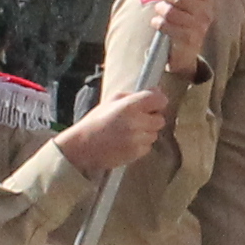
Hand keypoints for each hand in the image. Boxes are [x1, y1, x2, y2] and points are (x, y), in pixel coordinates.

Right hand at [59, 86, 173, 174]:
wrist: (83, 146)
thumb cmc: (96, 121)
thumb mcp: (111, 101)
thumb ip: (134, 95)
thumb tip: (156, 92)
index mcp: (130, 106)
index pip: (160, 100)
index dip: (158, 101)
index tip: (153, 103)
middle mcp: (137, 122)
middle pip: (161, 119)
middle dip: (152, 118)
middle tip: (138, 119)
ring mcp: (138, 139)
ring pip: (155, 134)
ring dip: (146, 132)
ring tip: (129, 132)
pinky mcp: (137, 153)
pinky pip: (148, 146)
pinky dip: (141, 144)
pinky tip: (127, 142)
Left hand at [135, 0, 214, 80]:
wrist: (185, 50)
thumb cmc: (183, 19)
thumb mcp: (182, 1)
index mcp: (208, 0)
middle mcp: (206, 13)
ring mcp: (198, 27)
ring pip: (170, 11)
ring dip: (160, 9)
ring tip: (160, 11)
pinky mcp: (187, 39)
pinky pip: (165, 25)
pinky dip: (157, 22)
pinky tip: (158, 22)